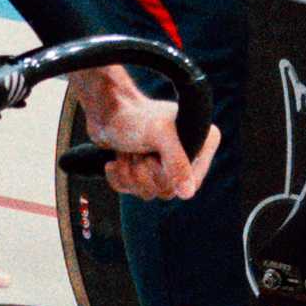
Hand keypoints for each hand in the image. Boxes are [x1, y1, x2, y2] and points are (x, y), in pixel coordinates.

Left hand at [74, 64, 214, 202]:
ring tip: (126, 152)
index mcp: (201, 142)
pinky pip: (132, 190)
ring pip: (149, 192)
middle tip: (138, 150)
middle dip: (145, 173)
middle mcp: (185, 155)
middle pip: (168, 190)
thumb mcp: (160, 135)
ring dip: (130, 174)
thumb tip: (188, 194)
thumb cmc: (134, 117)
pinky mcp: (141, 170)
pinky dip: (119, 178)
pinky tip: (115, 162)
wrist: (104, 111)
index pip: (192, 182)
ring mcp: (163, 164)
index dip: (169, 177)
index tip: (154, 157)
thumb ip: (177, 163)